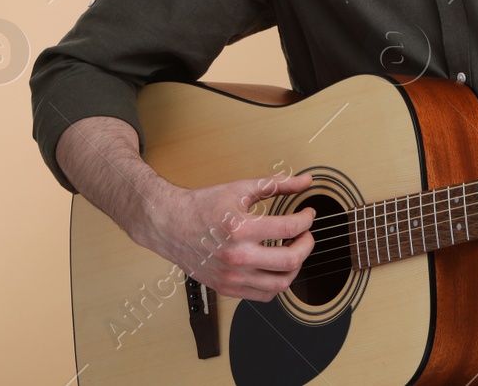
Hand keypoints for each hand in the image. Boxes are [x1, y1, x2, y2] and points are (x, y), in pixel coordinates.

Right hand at [133, 171, 316, 301]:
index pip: (289, 228)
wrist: (170, 225)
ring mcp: (231, 276)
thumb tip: (305, 181)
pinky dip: (277, 283)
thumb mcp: (241, 188)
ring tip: (293, 250)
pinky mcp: (227, 288)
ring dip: (295, 267)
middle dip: (306, 244)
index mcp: (241, 228)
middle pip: (290, 261)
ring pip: (280, 284)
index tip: (307, 214)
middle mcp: (237, 256)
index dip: (306, 219)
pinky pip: (264, 295)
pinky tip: (275, 265)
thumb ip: (277, 185)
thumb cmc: (202, 206)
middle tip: (305, 233)